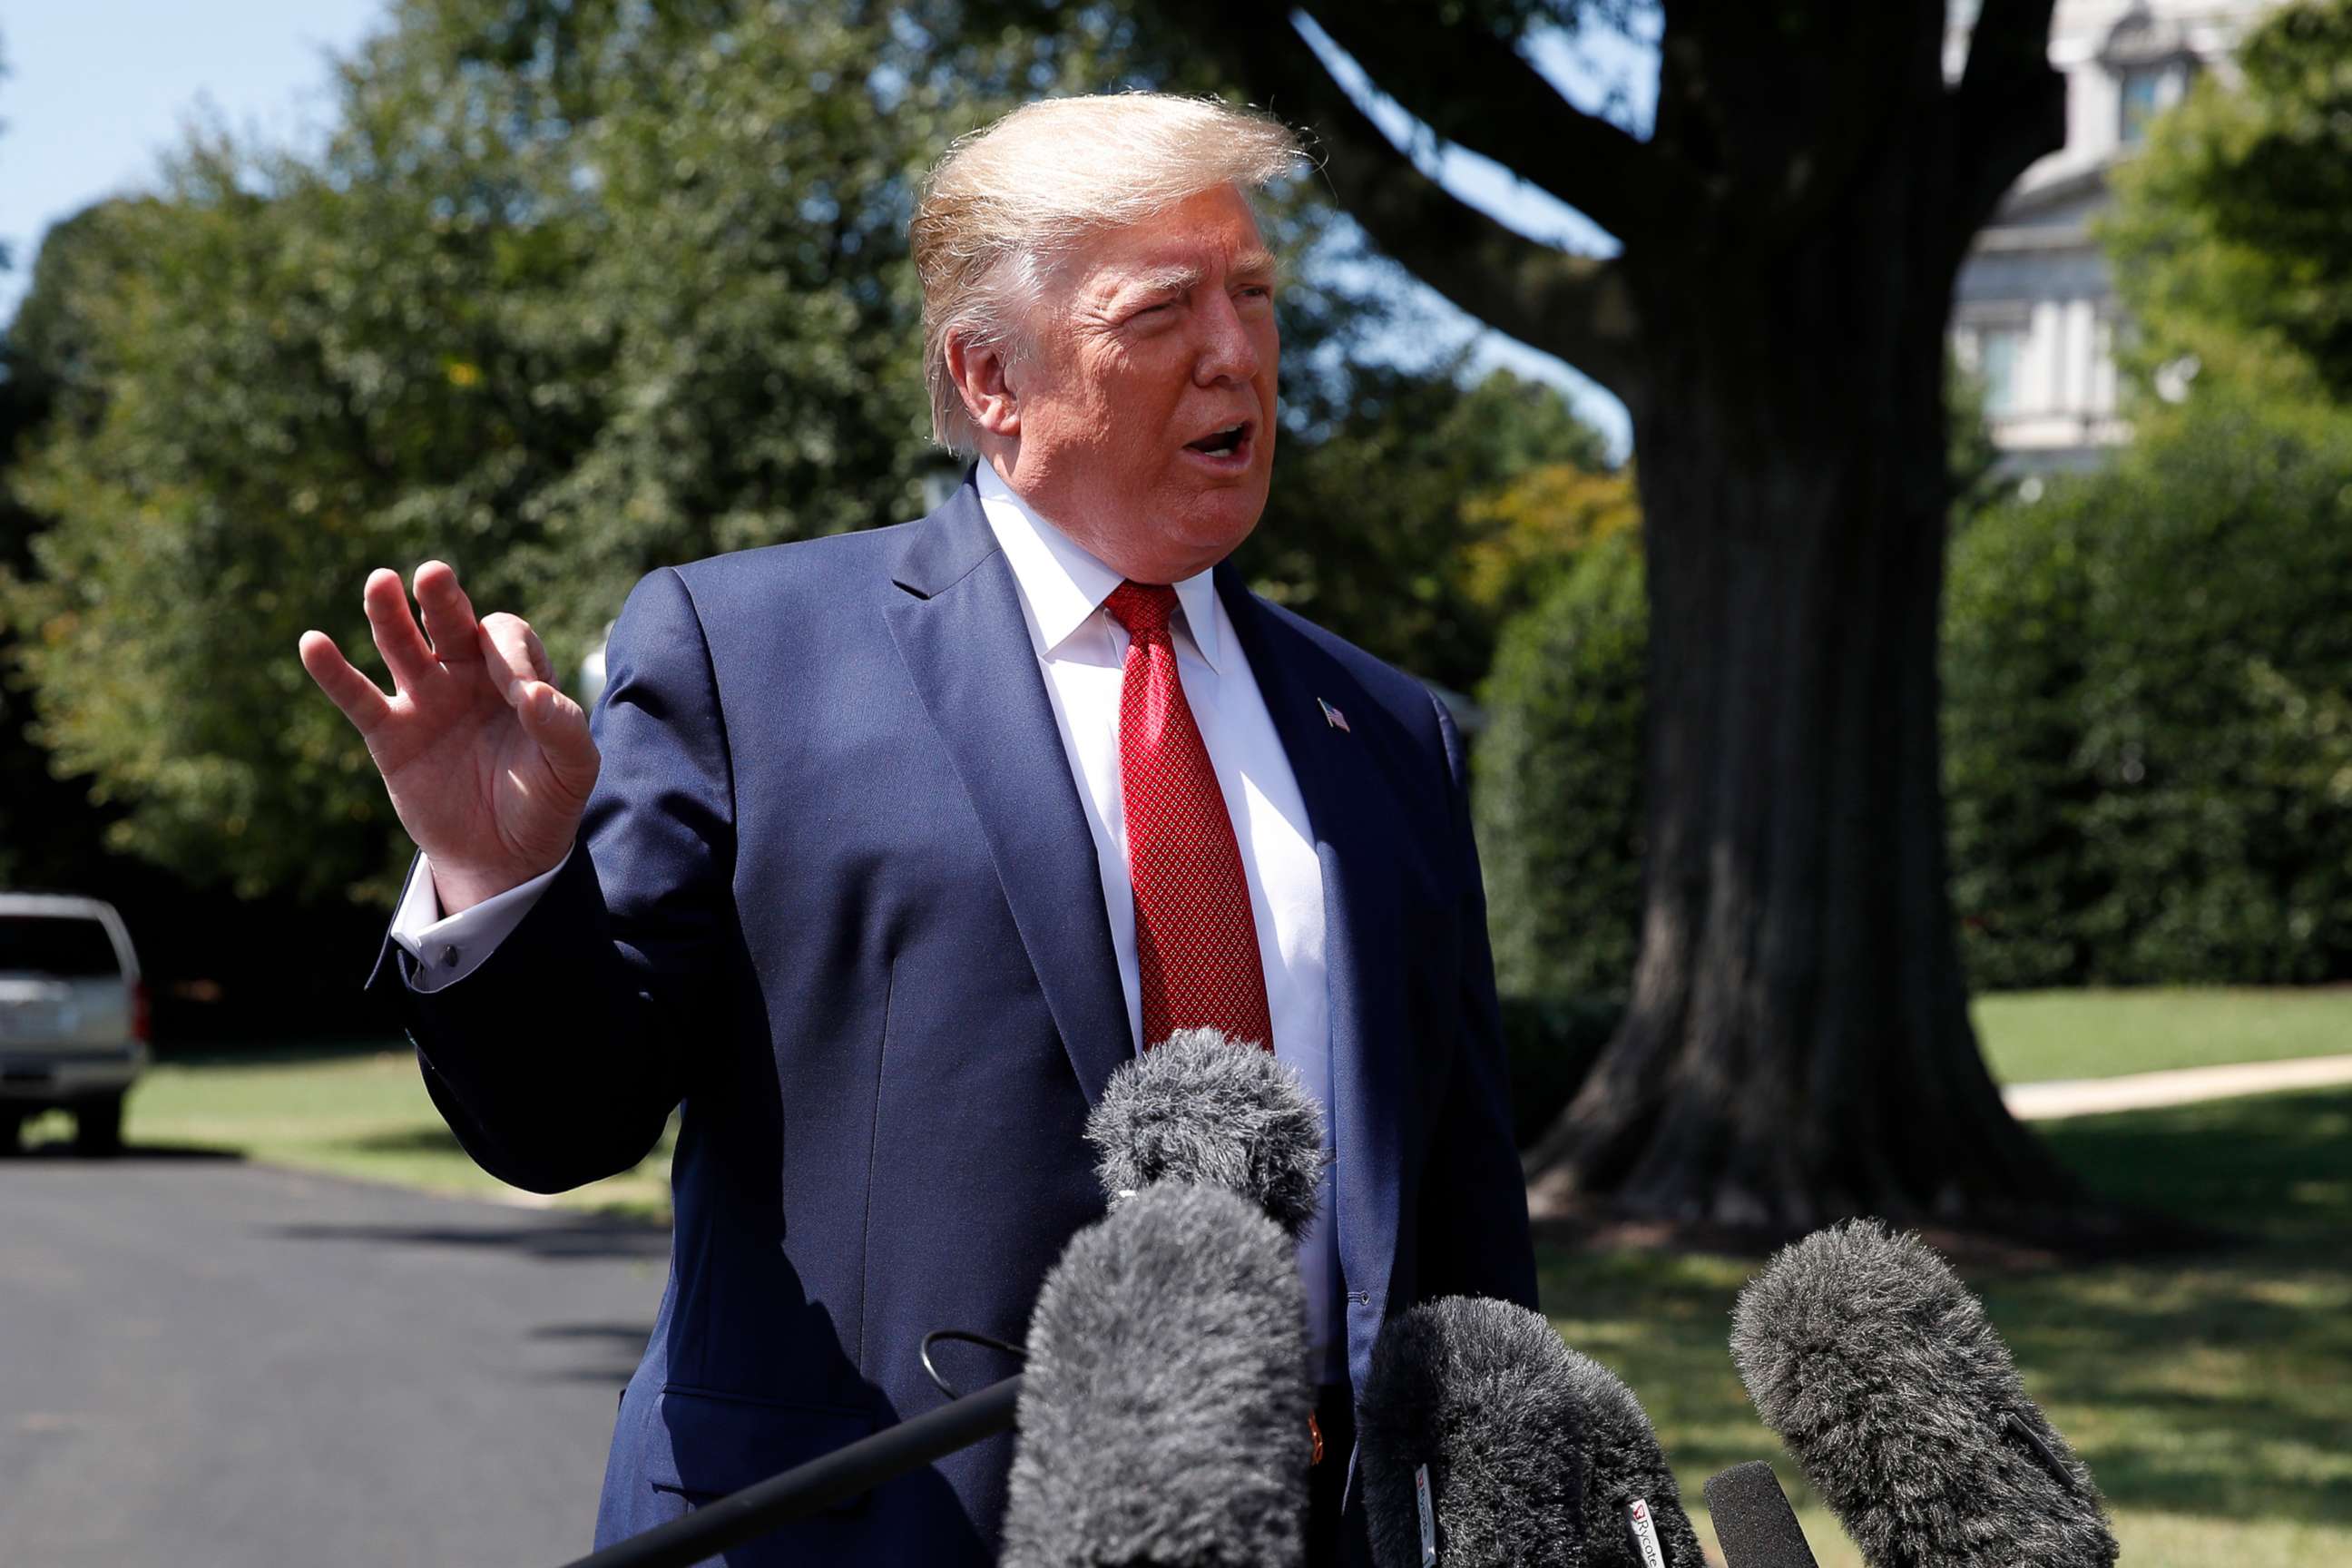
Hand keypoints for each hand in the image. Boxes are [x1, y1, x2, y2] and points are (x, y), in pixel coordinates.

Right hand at [299, 562, 598, 913]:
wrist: (504, 857)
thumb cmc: (544, 803)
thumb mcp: (572, 770)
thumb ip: (562, 729)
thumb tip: (532, 697)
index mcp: (515, 675)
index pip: (503, 639)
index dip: (509, 656)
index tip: (520, 697)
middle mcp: (467, 675)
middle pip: (451, 622)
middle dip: (443, 600)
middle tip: (434, 574)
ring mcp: (426, 699)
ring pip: (401, 645)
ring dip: (389, 614)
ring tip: (381, 582)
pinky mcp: (390, 734)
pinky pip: (359, 697)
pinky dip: (334, 671)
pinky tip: (313, 642)